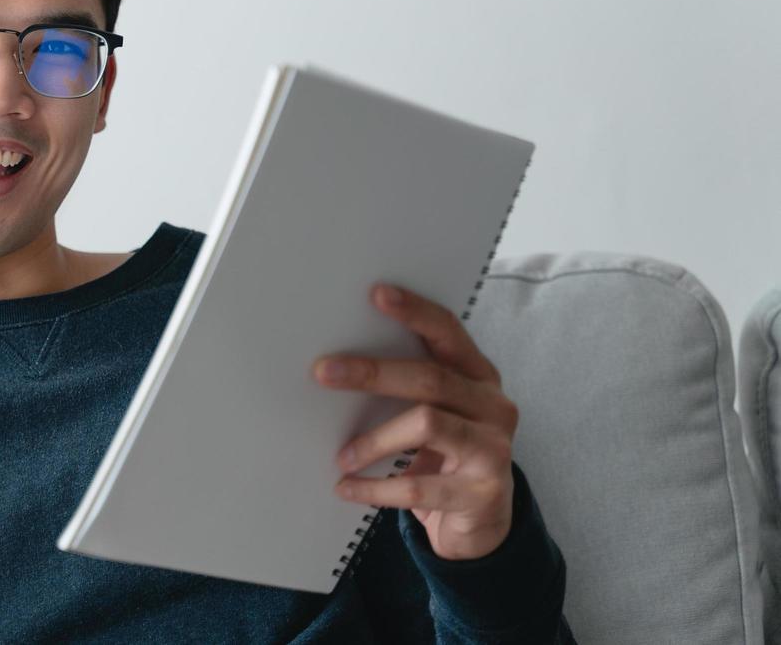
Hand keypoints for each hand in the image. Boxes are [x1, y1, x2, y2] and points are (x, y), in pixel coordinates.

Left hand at [311, 284, 517, 560]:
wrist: (482, 524)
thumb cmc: (445, 456)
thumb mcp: (435, 415)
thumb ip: (408, 388)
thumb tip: (336, 365)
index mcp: (479, 377)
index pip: (449, 332)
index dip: (415, 312)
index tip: (376, 294)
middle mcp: (493, 406)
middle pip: (431, 378)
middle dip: (373, 372)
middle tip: (323, 372)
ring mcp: (493, 449)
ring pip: (427, 425)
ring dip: (374, 439)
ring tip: (341, 455)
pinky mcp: (481, 493)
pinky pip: (418, 486)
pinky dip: (375, 487)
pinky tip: (347, 487)